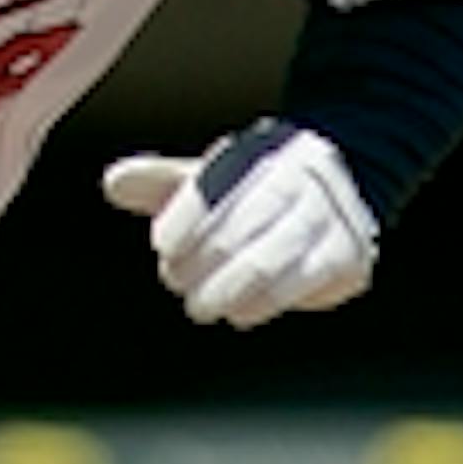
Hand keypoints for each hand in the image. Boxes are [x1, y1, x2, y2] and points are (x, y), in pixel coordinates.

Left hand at [102, 118, 376, 328]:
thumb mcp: (212, 178)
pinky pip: (307, 284)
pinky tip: (241, 312)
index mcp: (263, 151)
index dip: (187, 216)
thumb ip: (161, 182)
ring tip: (200, 305)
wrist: (347, 184)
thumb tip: (113, 182)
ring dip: (230, 287)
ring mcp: (331, 217)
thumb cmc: (259, 188)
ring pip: (274, 256)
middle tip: (176, 282)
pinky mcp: (349, 256)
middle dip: (205, 259)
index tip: (162, 244)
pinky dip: (269, 301)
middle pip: (247, 221)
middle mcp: (302, 179)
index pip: (221, 183)